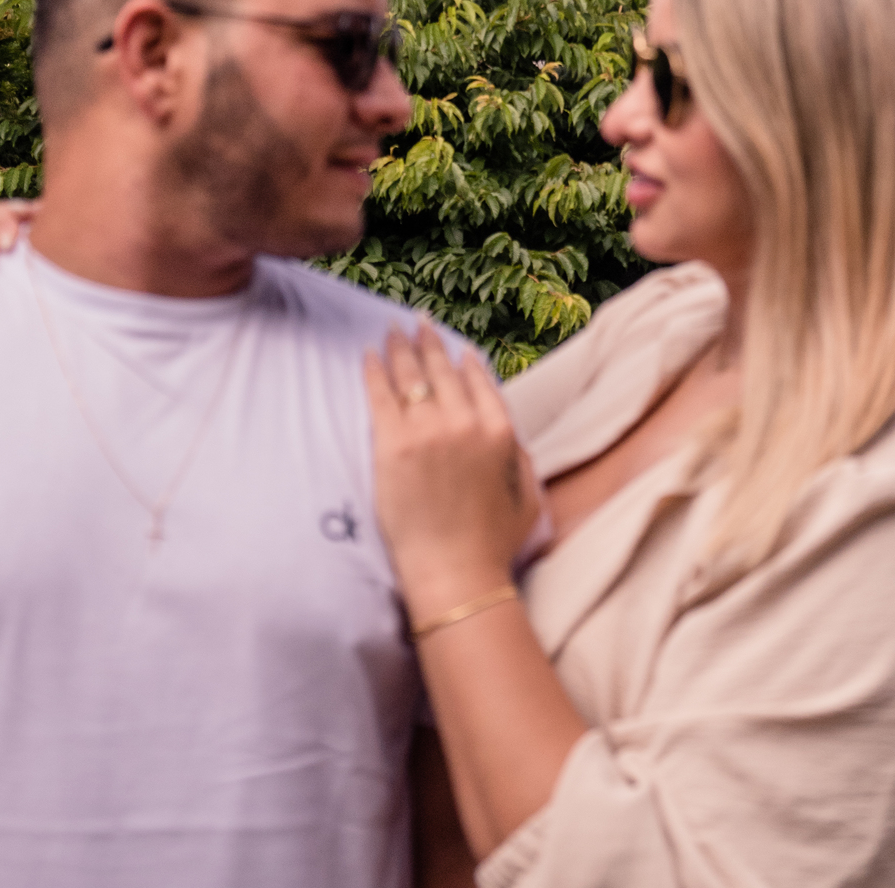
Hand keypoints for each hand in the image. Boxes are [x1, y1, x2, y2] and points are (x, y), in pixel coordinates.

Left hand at [364, 324, 542, 627]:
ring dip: (399, 346)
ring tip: (391, 329)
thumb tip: (512, 438)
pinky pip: (380, 394)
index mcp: (499, 431)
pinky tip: (367, 353)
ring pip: (410, 375)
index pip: (478, 380)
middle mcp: (465, 422)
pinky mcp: (392, 444)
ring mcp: (427, 430)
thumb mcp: (527, 498)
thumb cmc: (493, 544)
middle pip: (442, 370)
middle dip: (428, 341)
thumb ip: (522, 460)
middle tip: (417, 322)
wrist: (455, 572)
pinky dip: (373, 369)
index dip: (464, 360)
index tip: (455, 349)